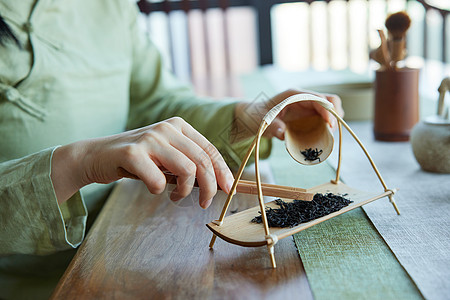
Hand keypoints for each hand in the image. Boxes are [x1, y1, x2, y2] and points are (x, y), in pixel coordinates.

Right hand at [51, 117, 233, 208]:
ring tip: (174, 197)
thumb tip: (217, 183)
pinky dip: (158, 190)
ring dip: (184, 192)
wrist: (96, 155)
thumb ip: (188, 163)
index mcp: (178, 126)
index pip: (210, 149)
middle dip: (209, 187)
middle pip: (202, 161)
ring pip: (186, 170)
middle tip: (204, 203)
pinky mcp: (132, 152)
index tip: (228, 190)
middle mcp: (166, 128)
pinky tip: (152, 188)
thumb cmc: (137, 159)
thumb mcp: (166, 156)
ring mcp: (149, 138)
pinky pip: (158, 181)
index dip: (222, 171)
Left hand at [233, 89, 343, 140]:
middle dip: (334, 115)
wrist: (254, 116)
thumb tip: (282, 134)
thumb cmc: (257, 115)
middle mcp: (304, 98)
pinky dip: (328, 126)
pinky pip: (324, 118)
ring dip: (333, 121)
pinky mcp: (308, 115)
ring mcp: (307, 106)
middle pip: (330, 100)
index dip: (326, 110)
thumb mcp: (262, 121)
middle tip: (330, 133)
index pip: (318, 98)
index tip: (329, 125)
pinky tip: (324, 137)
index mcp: (294, 95)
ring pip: (330, 109)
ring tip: (328, 136)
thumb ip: (272, 127)